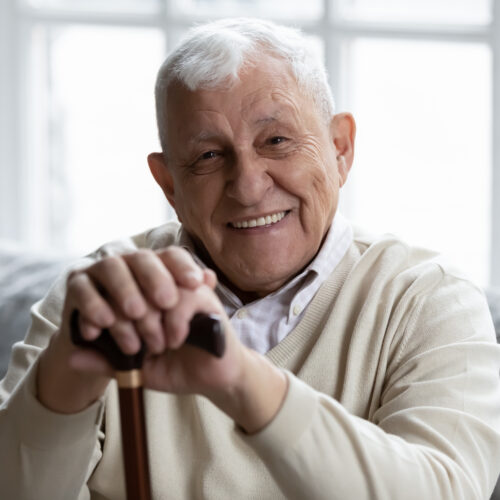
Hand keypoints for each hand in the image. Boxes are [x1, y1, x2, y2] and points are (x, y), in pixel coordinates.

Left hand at [37, 246, 286, 432]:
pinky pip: (184, 297)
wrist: (215, 377)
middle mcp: (161, 287)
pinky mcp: (206, 297)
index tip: (97, 333)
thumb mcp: (136, 368)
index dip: (99, 307)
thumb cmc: (177, 367)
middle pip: (131, 280)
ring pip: (156, 287)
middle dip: (126, 317)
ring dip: (151, 320)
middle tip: (134, 346)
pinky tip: (174, 341)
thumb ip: (107, 362)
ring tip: (156, 345)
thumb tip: (71, 358)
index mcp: (140, 298)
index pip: (111, 286)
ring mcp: (184, 288)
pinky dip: (174, 321)